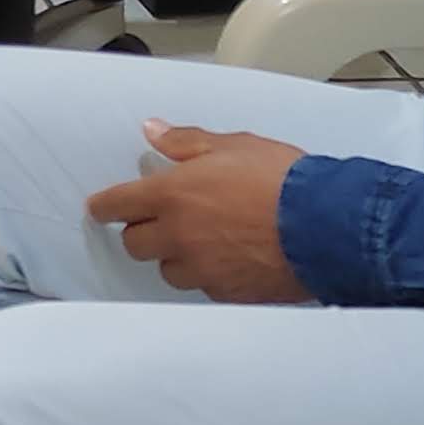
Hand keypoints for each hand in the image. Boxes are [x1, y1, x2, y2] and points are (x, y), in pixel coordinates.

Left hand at [84, 122, 311, 301]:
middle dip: (142, 231)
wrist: (324, 226)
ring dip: (175, 256)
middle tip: (161, 219)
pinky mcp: (227, 293)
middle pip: (135, 244)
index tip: (99, 208)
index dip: (104, 206)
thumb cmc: (280, 179)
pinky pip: (203, 287)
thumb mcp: (233, 145)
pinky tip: (229, 260)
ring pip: (168, 270)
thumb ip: (185, 142)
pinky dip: (208, 274)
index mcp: (172, 195)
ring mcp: (202, 270)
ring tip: (201, 241)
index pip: (118, 205)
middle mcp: (179, 236)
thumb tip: (151, 131)